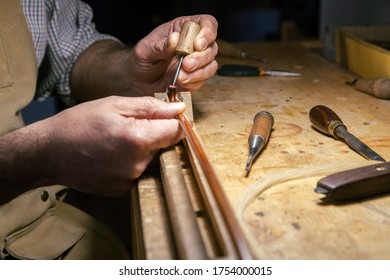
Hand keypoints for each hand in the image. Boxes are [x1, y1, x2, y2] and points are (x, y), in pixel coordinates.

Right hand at [0, 96, 184, 197]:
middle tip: (128, 126)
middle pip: (164, 145)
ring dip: (142, 148)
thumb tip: (178, 109)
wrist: (49, 154)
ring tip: (116, 140)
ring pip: (151, 158)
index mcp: (138, 139)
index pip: (176, 131)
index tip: (163, 116)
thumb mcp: (114, 104)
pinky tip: (112, 154)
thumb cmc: (78, 124)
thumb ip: (150, 107)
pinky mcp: (123, 189)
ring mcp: (131, 179)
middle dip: (153, 133)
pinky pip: (138, 171)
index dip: (172, 121)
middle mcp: (138, 164)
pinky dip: (131, 161)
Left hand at [128, 14, 218, 94]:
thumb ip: (160, 46)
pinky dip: (194, 83)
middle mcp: (193, 44)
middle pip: (212, 47)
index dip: (207, 32)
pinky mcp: (195, 78)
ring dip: (199, 73)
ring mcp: (196, 62)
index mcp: (183, 29)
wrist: (138, 81)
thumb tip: (174, 39)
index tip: (197, 45)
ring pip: (211, 65)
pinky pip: (203, 81)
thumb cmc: (141, 60)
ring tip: (180, 77)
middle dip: (201, 58)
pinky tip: (180, 83)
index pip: (206, 23)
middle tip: (186, 65)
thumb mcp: (145, 50)